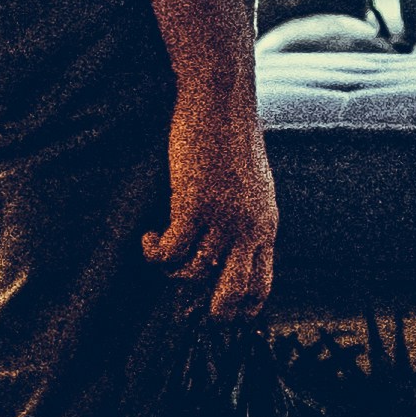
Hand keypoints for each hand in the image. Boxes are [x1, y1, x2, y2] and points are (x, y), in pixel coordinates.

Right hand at [147, 79, 277, 319]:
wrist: (222, 103)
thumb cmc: (232, 139)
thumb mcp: (252, 185)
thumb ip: (247, 216)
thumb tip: (230, 244)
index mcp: (266, 224)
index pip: (264, 283)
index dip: (244, 307)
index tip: (224, 313)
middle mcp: (249, 227)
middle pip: (235, 291)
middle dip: (211, 310)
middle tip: (187, 308)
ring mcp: (223, 218)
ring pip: (194, 273)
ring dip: (171, 270)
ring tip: (161, 250)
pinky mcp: (193, 205)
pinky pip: (170, 250)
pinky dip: (154, 251)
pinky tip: (149, 237)